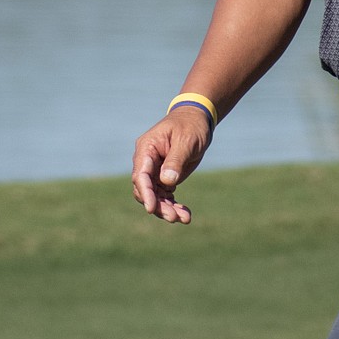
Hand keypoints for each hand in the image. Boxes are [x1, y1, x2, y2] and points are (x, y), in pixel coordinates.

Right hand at [131, 107, 212, 222]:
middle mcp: (146, 162)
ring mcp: (154, 171)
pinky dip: (173, 205)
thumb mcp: (186, 140)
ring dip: (167, 209)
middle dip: (158, 205)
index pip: (141, 175)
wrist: (197, 120)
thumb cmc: (191, 125)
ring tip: (184, 218)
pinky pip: (165, 196)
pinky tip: (185, 214)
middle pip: (146, 190)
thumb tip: (166, 181)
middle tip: (174, 218)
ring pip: (155, 196)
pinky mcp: (164, 177)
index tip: (151, 208)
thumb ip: (176, 160)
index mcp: (146, 149)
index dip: (145, 193)